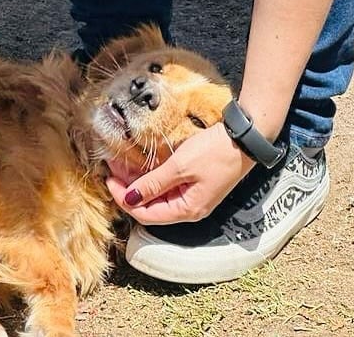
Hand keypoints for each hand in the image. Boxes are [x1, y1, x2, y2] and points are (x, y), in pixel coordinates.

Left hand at [106, 123, 254, 225]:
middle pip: (150, 205)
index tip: (109, 179)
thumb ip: (153, 183)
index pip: (145, 214)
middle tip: (112, 168)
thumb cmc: (215, 152)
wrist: (244, 139)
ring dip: (138, 179)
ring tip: (121, 162)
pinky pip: (166, 183)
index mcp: (186, 210)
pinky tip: (140, 162)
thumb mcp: (180, 167)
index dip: (124, 198)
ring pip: (156, 193)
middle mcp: (188, 207)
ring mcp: (191, 194)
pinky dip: (151, 174)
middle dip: (128, 188)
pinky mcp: (194, 181)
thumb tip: (129, 199)